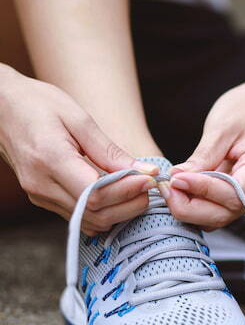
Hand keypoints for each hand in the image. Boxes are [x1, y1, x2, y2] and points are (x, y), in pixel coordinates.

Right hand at [0, 66, 158, 234]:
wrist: (0, 106)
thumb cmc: (39, 104)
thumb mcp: (79, 118)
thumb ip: (110, 151)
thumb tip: (145, 171)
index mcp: (50, 160)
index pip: (96, 194)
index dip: (128, 191)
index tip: (150, 179)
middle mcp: (41, 185)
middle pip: (94, 213)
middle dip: (129, 205)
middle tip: (149, 187)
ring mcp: (39, 195)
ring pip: (87, 220)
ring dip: (119, 211)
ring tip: (138, 190)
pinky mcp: (42, 198)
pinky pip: (78, 216)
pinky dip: (104, 212)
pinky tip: (119, 196)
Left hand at [162, 77, 244, 230]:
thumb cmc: (244, 110)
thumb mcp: (221, 125)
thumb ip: (203, 155)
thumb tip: (177, 178)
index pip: (236, 192)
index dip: (204, 190)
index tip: (176, 178)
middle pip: (228, 212)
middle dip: (191, 206)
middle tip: (166, 187)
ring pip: (222, 216)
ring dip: (192, 208)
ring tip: (172, 187)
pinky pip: (222, 211)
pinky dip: (199, 206)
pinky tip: (184, 190)